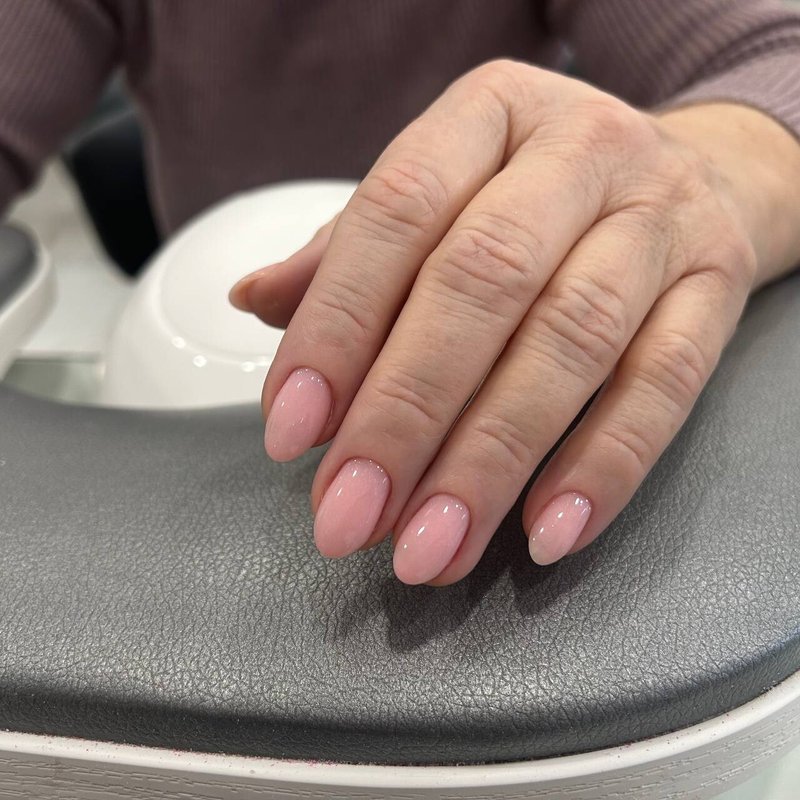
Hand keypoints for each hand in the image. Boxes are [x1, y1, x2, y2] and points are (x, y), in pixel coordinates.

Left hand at [231, 60, 799, 584]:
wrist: (691, 172)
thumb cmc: (535, 196)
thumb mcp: (444, 195)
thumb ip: (349, 252)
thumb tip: (257, 301)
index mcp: (489, 113)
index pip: (396, 213)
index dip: (337, 327)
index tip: (291, 430)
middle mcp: (581, 151)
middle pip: (482, 284)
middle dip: (406, 414)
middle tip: (350, 514)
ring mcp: (662, 217)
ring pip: (570, 343)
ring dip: (489, 462)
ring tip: (430, 547)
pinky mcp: (717, 287)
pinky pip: (665, 385)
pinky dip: (603, 467)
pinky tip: (543, 533)